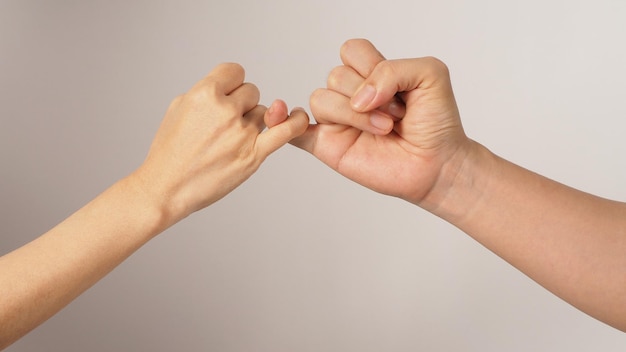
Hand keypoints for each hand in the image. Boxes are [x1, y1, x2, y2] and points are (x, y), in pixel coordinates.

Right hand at [132, 63, 307, 222]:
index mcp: (204, 95)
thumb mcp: (179, 107)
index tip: (227, 95)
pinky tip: (299, 118)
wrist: (167, 188)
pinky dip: (295, 123)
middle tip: (222, 124)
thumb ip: (207, 91)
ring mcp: (241, 134)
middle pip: (252, 92)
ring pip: (263, 113)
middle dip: (241, 104)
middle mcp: (224, 112)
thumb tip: (232, 88)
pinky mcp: (253, 156)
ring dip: (253, 122)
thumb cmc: (170, 151)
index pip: (235, 72)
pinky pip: (285, 131)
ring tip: (229, 140)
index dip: (232, 84)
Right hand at [292, 39, 469, 205]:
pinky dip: (283, 122)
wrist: (438, 164)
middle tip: (397, 115)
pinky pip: (293, 131)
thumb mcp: (430, 74)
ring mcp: (337, 121)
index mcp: (370, 74)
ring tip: (383, 129)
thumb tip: (359, 96)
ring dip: (355, 115)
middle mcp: (351, 95)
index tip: (400, 91)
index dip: (373, 67)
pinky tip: (287, 117)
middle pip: (335, 76)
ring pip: (320, 99)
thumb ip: (394, 69)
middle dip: (370, 95)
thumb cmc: (436, 122)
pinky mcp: (327, 146)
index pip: (351, 51)